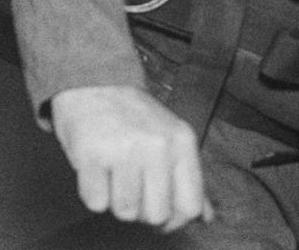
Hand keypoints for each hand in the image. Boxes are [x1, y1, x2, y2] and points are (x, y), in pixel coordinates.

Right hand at [51, 85, 211, 231]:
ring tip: (111, 173)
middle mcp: (157, 145)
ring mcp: (124, 149)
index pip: (190, 207)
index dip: (173, 220)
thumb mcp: (169, 136)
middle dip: (140, 210)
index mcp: (181, 141)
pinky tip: (94, 170)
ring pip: (125, 212)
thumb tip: (207, 217)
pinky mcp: (91, 153)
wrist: (91, 79)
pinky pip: (95, 202)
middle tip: (129, 186)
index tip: (156, 211)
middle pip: (156, 215)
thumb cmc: (131, 114)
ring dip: (114, 200)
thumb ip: (188, 178)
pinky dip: (91, 193)